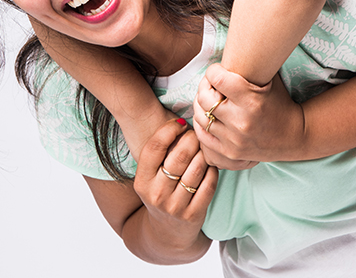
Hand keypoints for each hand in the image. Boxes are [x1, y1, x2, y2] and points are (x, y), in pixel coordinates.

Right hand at [133, 119, 217, 243]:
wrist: (167, 233)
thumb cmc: (161, 194)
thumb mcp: (150, 178)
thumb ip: (159, 155)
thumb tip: (180, 121)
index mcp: (142, 181)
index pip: (154, 147)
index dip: (169, 130)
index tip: (181, 124)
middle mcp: (156, 194)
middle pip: (179, 155)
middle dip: (192, 139)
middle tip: (198, 134)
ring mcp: (175, 206)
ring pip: (197, 168)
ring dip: (204, 154)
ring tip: (205, 148)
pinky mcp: (193, 214)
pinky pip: (209, 184)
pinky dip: (213, 170)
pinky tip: (211, 166)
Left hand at [193, 63, 307, 162]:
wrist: (293, 137)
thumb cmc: (280, 103)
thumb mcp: (270, 81)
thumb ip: (249, 68)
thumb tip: (228, 50)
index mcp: (251, 100)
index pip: (217, 78)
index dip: (213, 71)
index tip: (217, 71)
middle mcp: (241, 122)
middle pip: (203, 98)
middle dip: (204, 87)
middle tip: (210, 85)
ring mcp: (234, 141)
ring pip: (199, 118)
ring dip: (201, 107)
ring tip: (209, 100)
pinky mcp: (230, 154)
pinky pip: (203, 138)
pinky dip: (202, 126)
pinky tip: (209, 118)